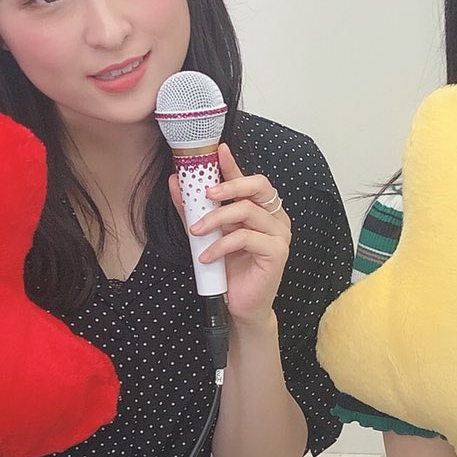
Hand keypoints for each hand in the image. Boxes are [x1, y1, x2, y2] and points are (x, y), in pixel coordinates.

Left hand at [173, 142, 289, 326]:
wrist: (240, 306)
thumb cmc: (229, 269)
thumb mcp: (208, 235)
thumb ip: (195, 210)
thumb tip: (177, 183)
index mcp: (262, 210)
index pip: (249, 180)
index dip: (234, 164)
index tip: (218, 151)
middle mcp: (275, 217)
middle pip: (258, 186)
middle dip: (229, 185)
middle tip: (205, 194)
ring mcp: (279, 234)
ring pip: (247, 212)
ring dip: (216, 219)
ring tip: (196, 232)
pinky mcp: (277, 251)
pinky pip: (246, 238)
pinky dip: (221, 244)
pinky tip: (206, 256)